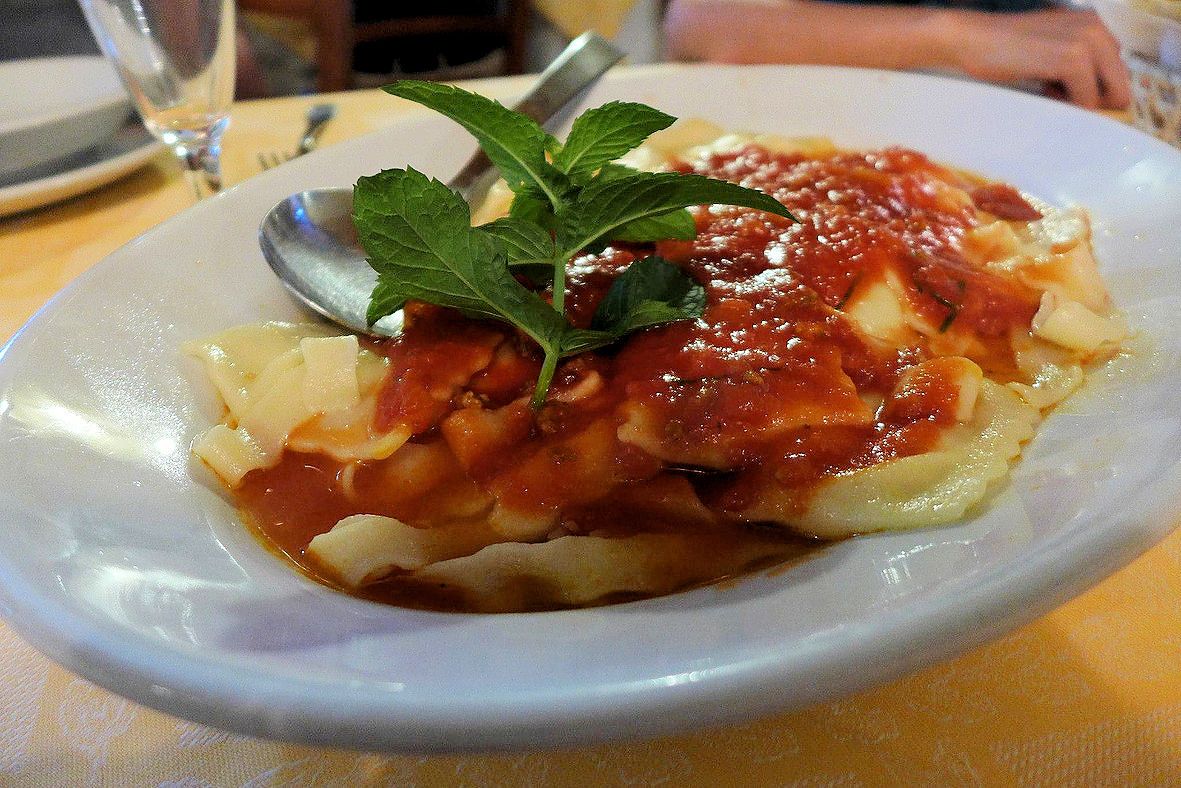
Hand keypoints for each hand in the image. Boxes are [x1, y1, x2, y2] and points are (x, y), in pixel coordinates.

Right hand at [952, 8, 1129, 109]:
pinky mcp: (1073, 58)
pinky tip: (1044, 91)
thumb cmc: (1007, 49)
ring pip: (1106, 95)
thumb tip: (1100, 96)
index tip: (1069, 93)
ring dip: (1078, 102)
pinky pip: (1086, 98)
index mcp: (1097, 24)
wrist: (974, 40)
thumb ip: (1081, 62)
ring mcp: (1088, 41)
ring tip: (1048, 90)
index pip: (1119, 71)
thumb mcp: (1054, 49)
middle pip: (1120, 86)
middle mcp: (1100, 28)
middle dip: (1092, 100)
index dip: (1097, 91)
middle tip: (1058, 94)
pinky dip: (1067, 105)